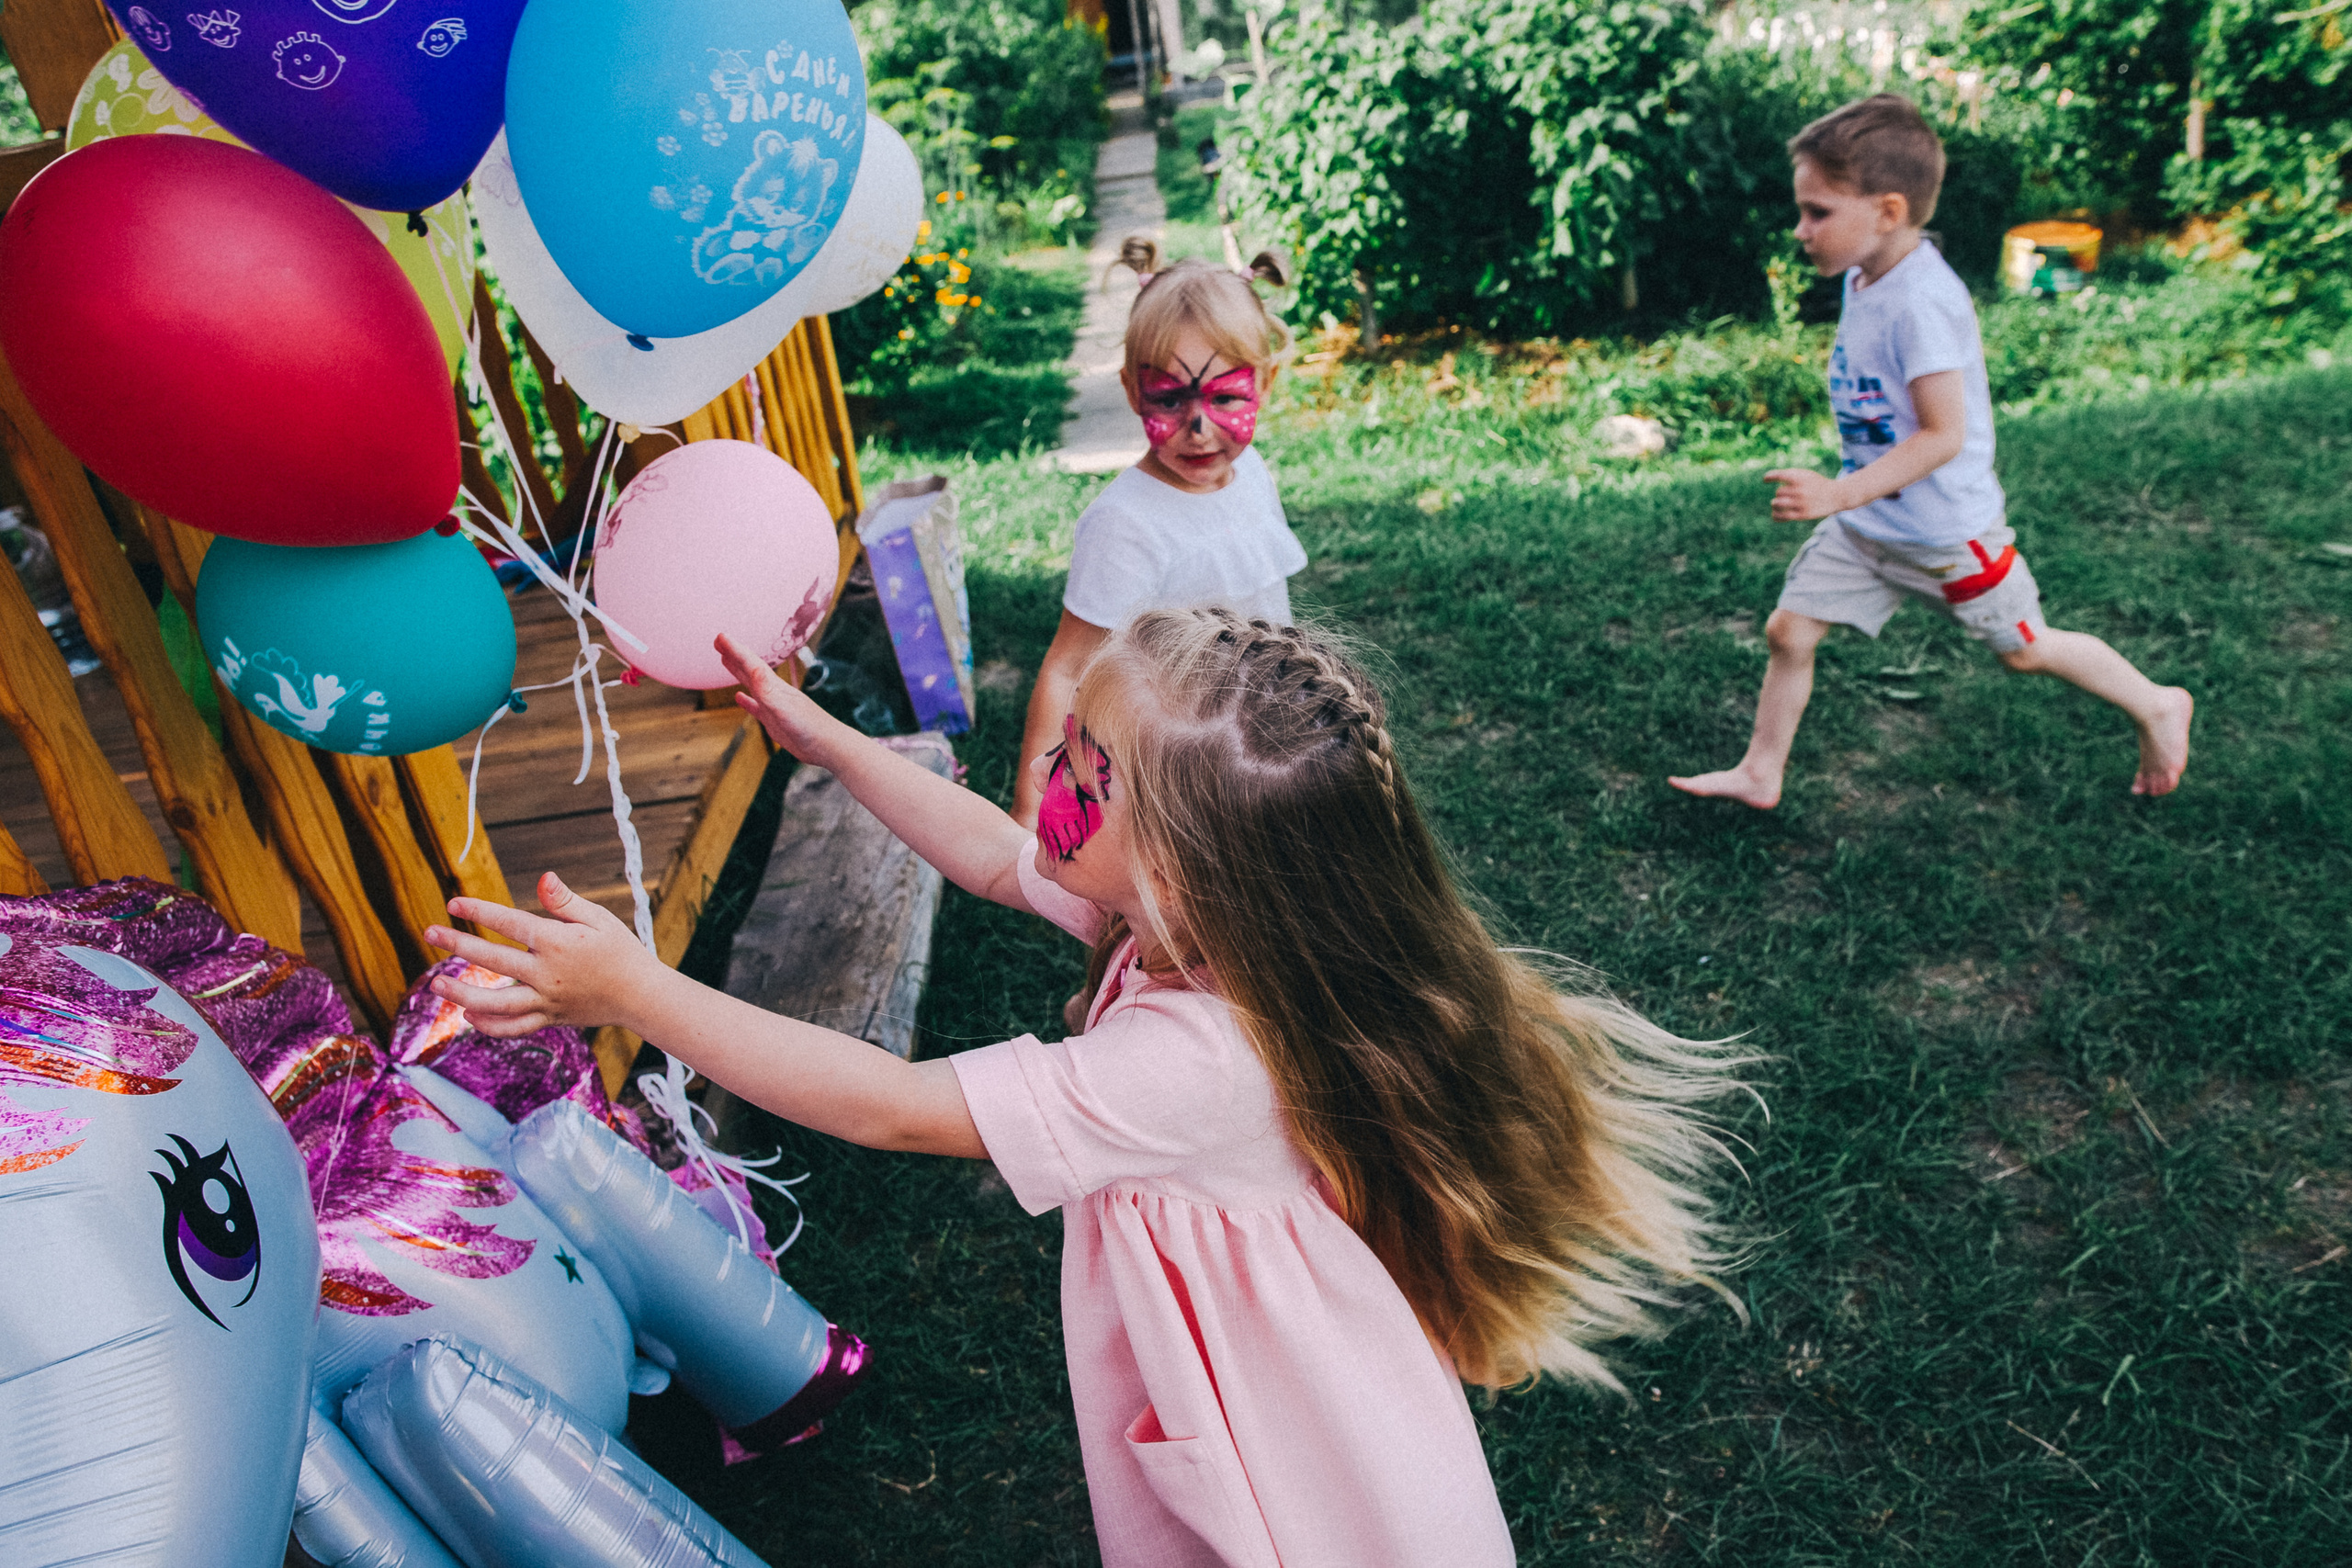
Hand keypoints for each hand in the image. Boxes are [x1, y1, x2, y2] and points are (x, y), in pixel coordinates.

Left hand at [422, 872, 662, 1037]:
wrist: (641, 995)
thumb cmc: (620, 950)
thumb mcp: (598, 918)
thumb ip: (565, 901)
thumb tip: (543, 877)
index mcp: (558, 943)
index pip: (509, 923)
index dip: (479, 911)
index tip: (453, 903)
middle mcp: (548, 974)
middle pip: (493, 960)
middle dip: (458, 944)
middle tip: (430, 932)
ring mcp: (546, 1000)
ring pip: (496, 1003)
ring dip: (462, 993)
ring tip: (436, 984)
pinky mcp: (549, 1019)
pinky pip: (513, 1028)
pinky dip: (488, 1025)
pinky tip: (468, 1015)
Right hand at [716, 631, 847, 764]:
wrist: (829, 746)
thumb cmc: (810, 728)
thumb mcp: (784, 708)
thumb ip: (768, 690)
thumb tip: (755, 668)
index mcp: (774, 687)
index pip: (751, 664)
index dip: (735, 650)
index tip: (720, 636)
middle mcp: (774, 693)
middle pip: (750, 669)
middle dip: (734, 654)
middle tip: (719, 641)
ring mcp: (774, 706)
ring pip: (752, 685)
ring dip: (739, 672)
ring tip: (725, 660)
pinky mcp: (776, 722)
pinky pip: (757, 708)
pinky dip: (746, 701)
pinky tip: (740, 697)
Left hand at [1764, 467, 1846, 521]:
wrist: (1837, 495)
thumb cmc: (1817, 484)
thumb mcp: (1805, 475)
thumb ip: (1788, 475)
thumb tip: (1766, 479)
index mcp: (1800, 477)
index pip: (1779, 476)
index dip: (1769, 477)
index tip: (1765, 480)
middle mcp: (1800, 490)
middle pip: (1778, 492)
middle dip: (1780, 493)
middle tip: (1786, 494)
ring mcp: (1801, 503)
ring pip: (1777, 503)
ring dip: (1775, 504)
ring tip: (1777, 504)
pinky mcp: (1803, 515)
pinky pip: (1783, 516)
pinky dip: (1776, 516)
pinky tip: (1775, 515)